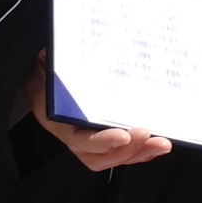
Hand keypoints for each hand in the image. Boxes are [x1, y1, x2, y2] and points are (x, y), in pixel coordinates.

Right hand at [28, 55, 174, 173]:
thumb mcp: (53, 63)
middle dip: (128, 150)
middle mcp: (73, 134)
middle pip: (100, 156)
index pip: (79, 140)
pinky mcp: (103, 134)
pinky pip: (122, 150)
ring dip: (140, 153)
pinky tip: (157, 142)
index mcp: (57, 119)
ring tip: (161, 143)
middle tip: (149, 135)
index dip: (101, 142)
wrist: (40, 73)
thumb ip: (63, 61)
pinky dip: (141, 149)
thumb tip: (69, 46)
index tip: (123, 135)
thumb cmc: (48, 67)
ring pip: (114, 157)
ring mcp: (88, 138)